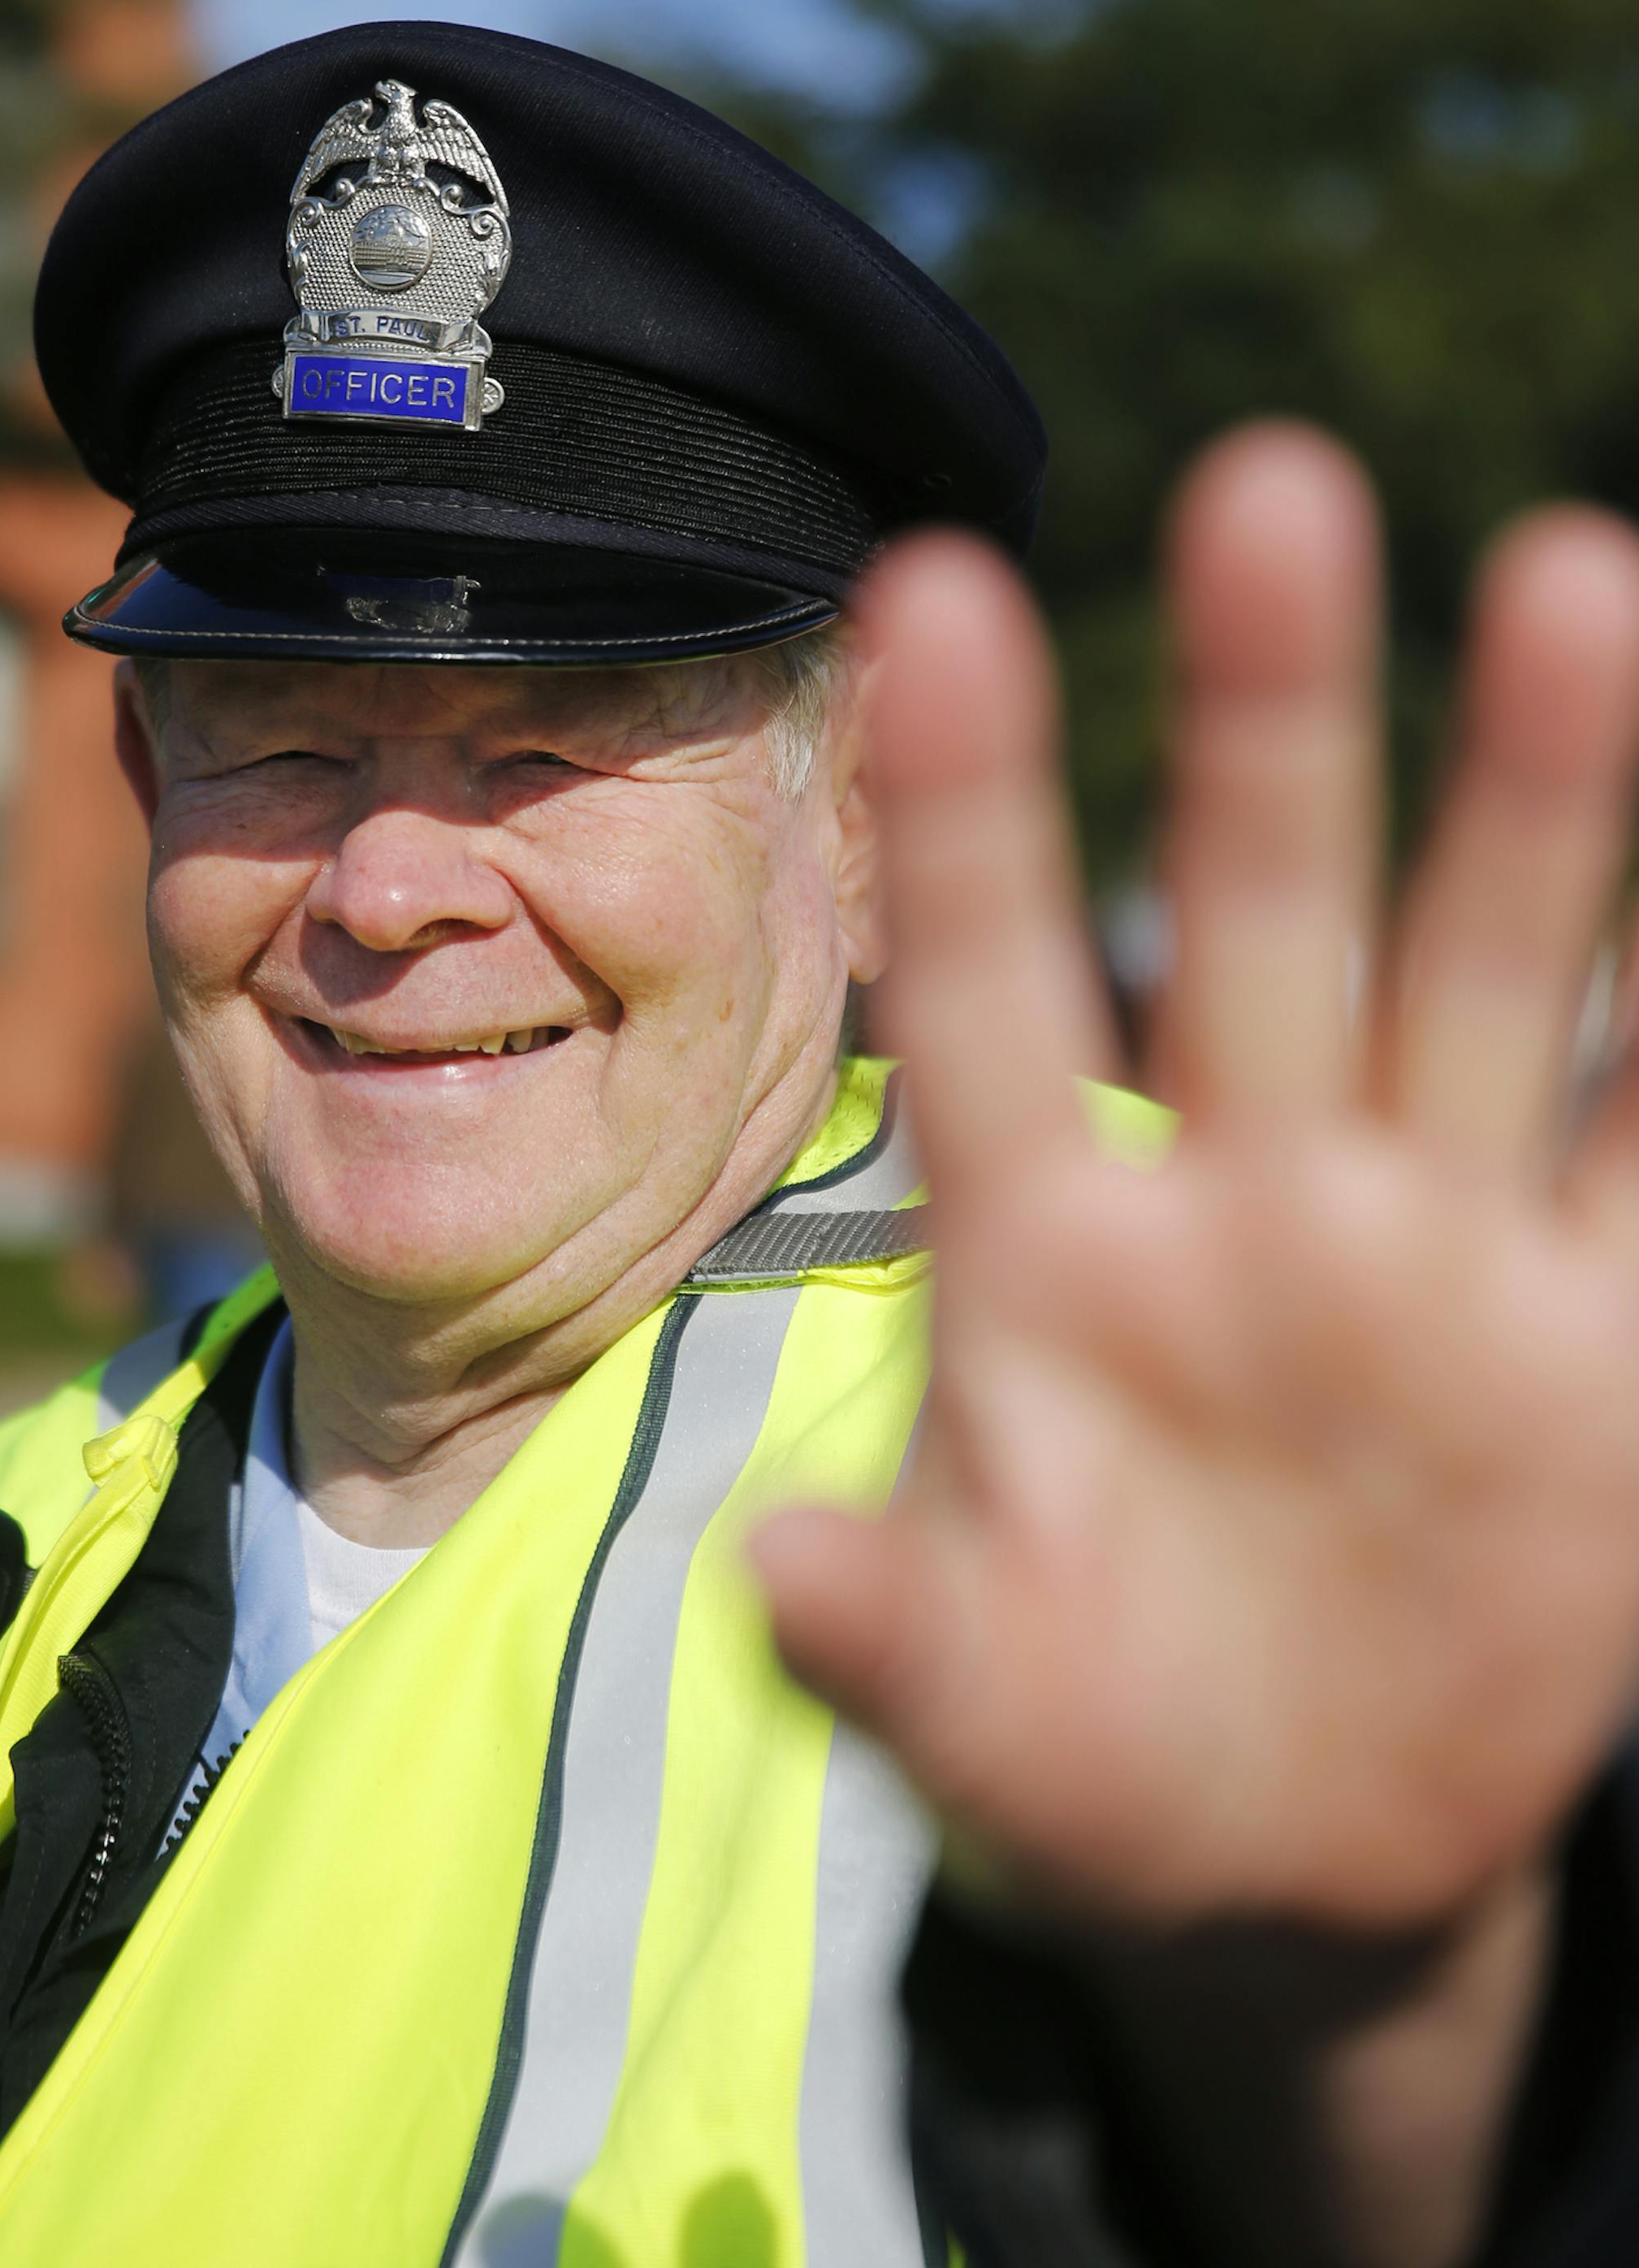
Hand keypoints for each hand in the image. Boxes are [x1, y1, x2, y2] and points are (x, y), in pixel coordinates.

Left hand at [754, 425, 1638, 1932]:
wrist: (1288, 1853)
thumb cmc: (1081, 1754)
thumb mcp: (977, 1714)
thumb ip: (895, 1639)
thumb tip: (782, 1578)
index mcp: (1051, 1259)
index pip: (986, 993)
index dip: (966, 810)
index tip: (923, 591)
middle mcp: (1243, 1198)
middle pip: (1255, 922)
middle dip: (1264, 726)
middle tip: (1262, 489)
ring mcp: (1429, 1249)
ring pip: (1479, 974)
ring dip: (1534, 797)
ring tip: (1566, 576)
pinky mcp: (1590, 1338)